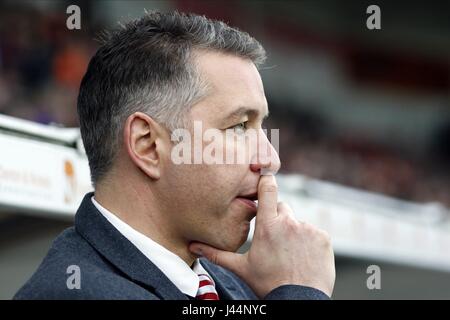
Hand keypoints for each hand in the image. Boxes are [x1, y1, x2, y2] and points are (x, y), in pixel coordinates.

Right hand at [189, 174, 335, 297]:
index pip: (267, 189)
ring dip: (294, 232)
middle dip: (278, 218)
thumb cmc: (269, 284)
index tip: (265, 178)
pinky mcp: (323, 237)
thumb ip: (217, 254)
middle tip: (275, 240)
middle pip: (282, 208)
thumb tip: (195, 247)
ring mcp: (308, 229)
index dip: (266, 181)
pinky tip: (304, 257)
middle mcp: (288, 222)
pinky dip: (310, 241)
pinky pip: (314, 232)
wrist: (298, 300)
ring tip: (290, 253)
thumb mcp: (241, 268)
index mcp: (267, 226)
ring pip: (298, 222)